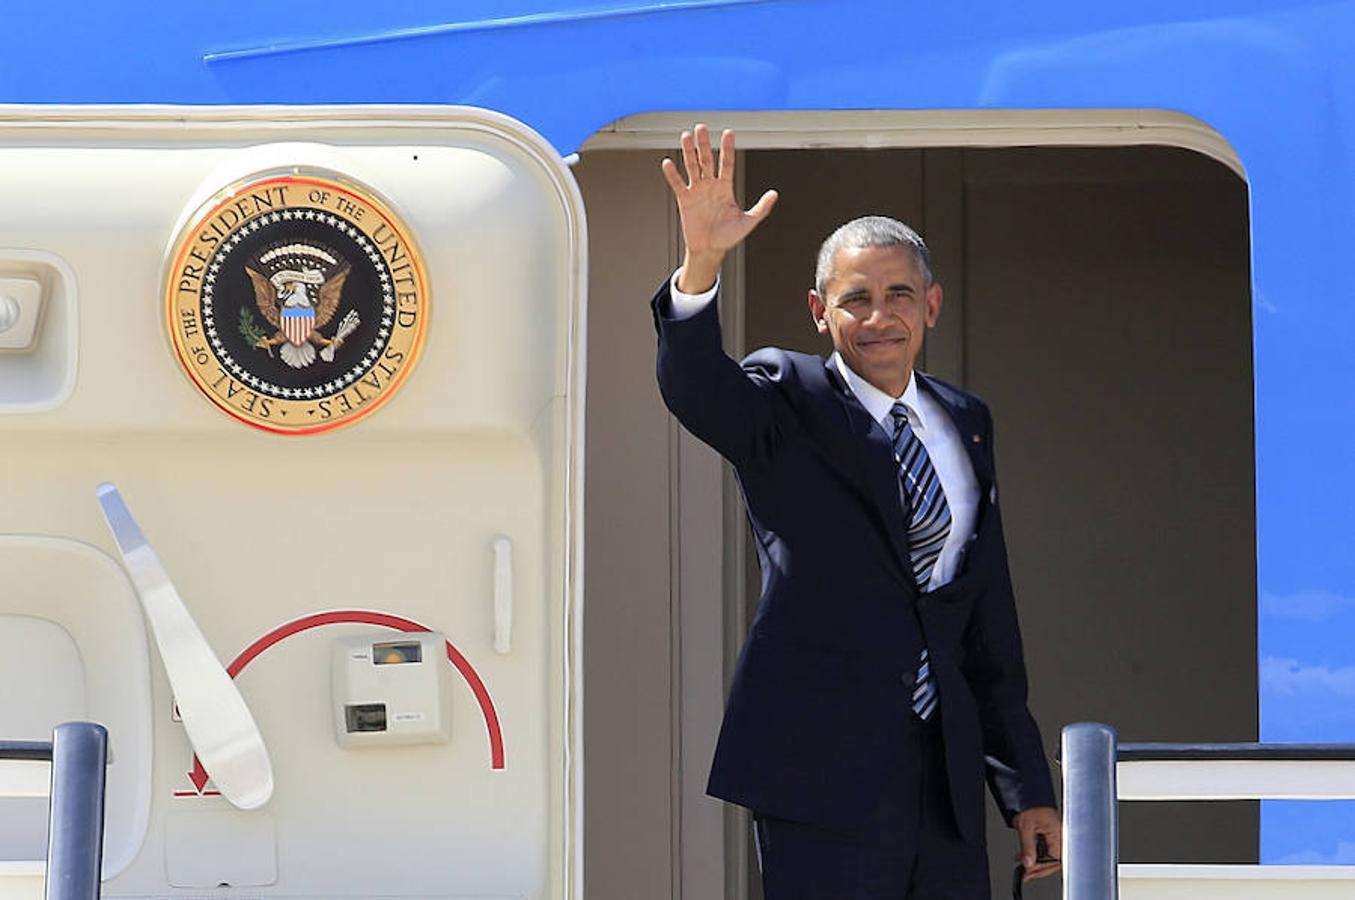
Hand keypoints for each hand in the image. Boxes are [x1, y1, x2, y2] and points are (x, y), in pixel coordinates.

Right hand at [660, 124, 777, 292]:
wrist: (709, 251)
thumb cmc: (728, 238)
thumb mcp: (748, 222)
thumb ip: (761, 208)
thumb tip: (775, 194)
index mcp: (725, 188)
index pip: (726, 163)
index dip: (727, 148)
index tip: (728, 132)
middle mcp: (710, 186)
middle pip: (706, 160)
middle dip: (704, 144)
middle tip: (701, 128)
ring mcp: (697, 191)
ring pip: (691, 167)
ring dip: (688, 152)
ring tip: (685, 136)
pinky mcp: (685, 200)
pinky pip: (678, 184)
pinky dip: (672, 174)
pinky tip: (667, 162)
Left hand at [1013, 806, 1060, 882]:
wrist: (1029, 792)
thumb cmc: (1031, 804)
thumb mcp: (1025, 827)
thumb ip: (1027, 848)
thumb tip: (1028, 864)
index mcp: (1059, 835)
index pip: (1054, 860)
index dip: (1042, 869)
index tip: (1030, 873)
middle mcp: (1061, 836)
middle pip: (1054, 860)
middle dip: (1039, 869)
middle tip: (1026, 874)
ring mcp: (1058, 835)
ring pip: (1050, 855)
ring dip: (1037, 861)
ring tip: (1024, 866)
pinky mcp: (1053, 833)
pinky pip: (1048, 847)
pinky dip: (1037, 853)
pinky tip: (1027, 856)